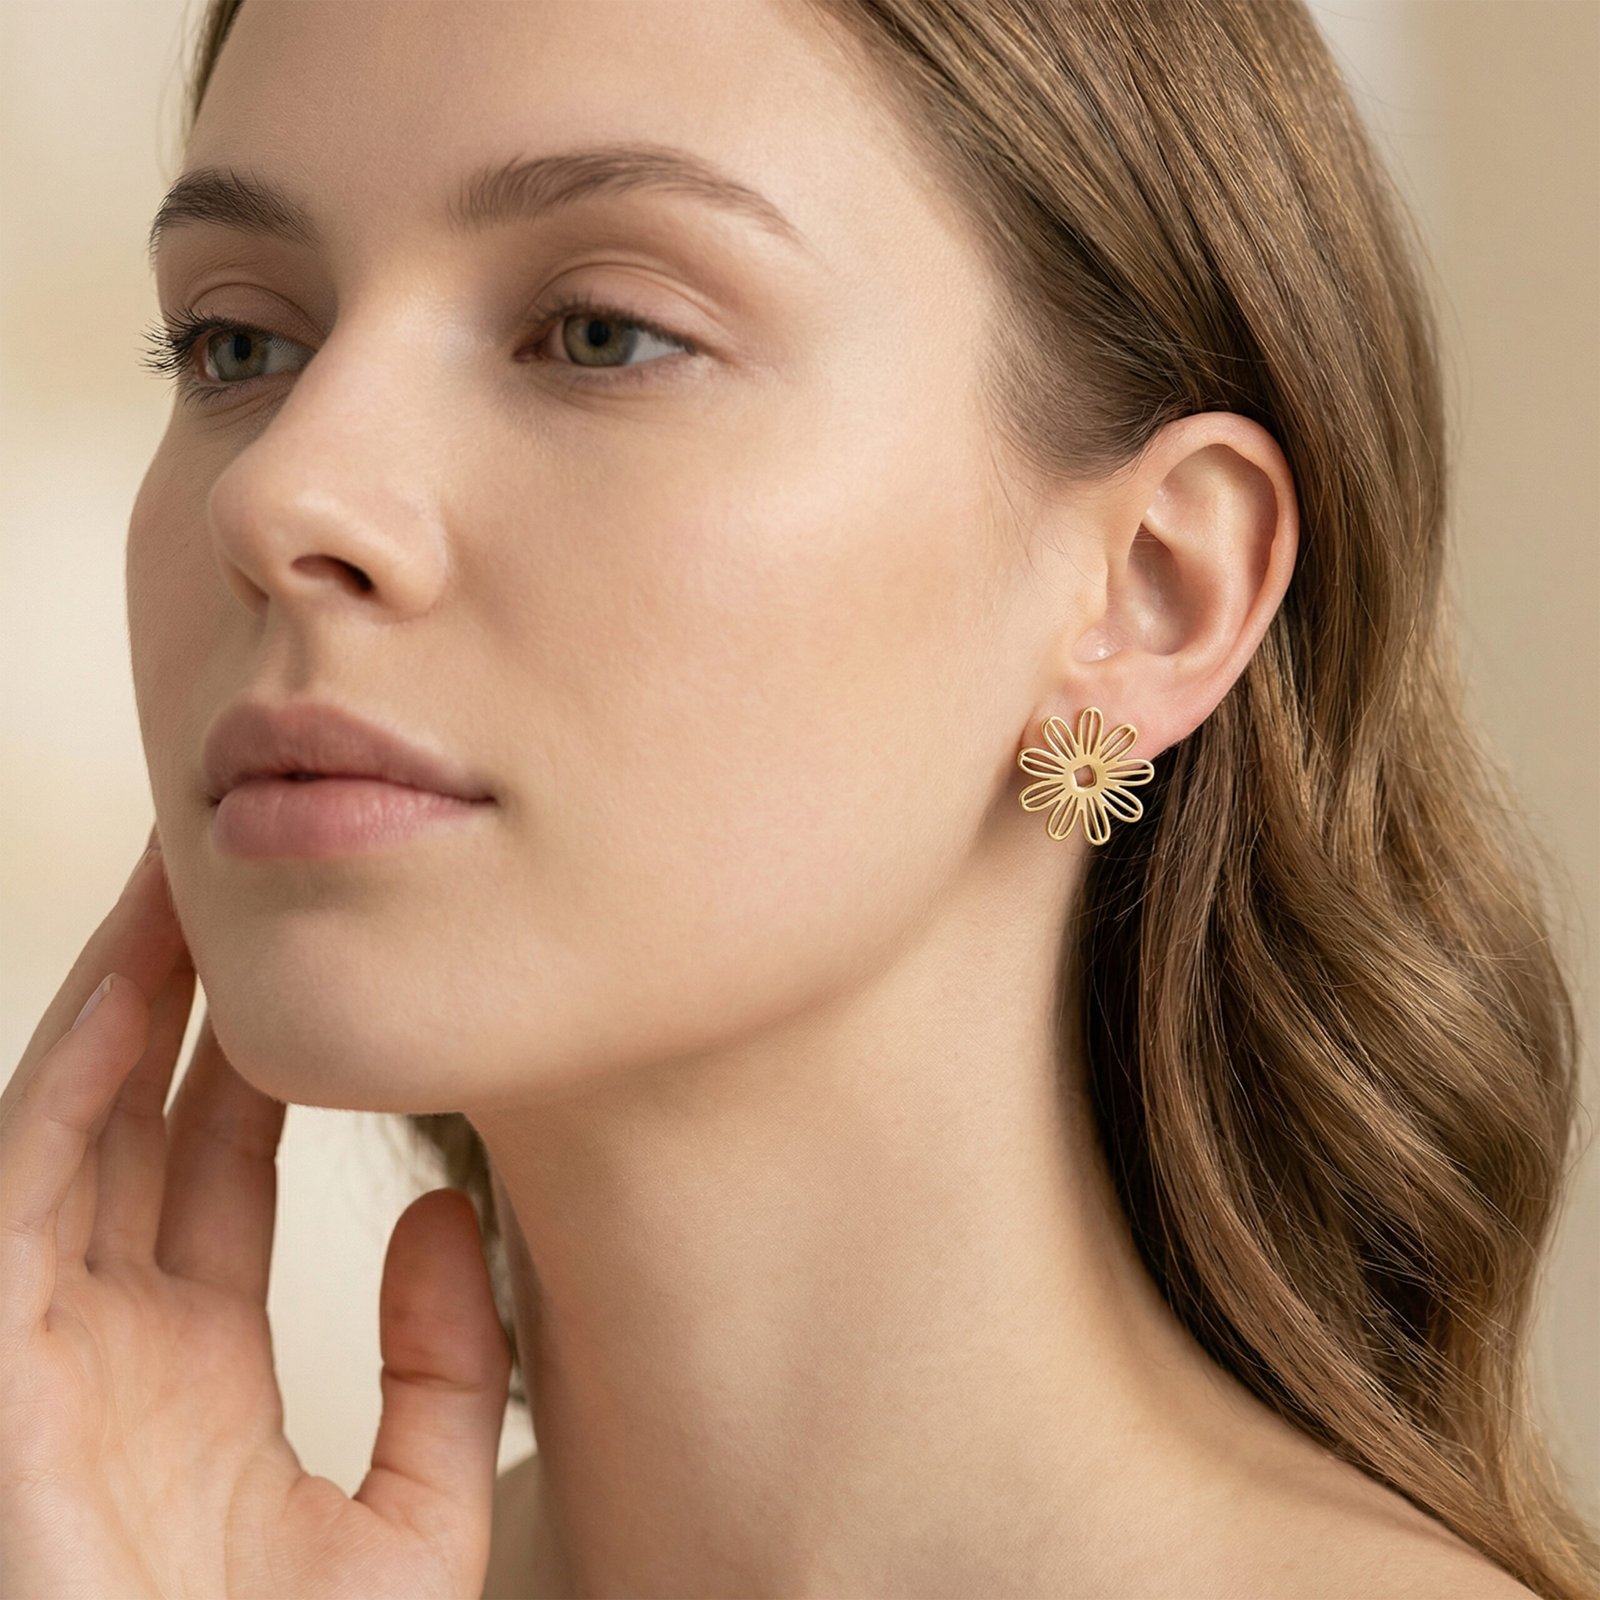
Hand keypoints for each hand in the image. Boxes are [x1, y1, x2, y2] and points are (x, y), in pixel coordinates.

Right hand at [0, 830, 511, 1598]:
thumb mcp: (411, 1521)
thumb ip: (444, 1368)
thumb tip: (452, 1209)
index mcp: (194, 1372)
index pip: (218, 1169)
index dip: (257, 1060)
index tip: (309, 964)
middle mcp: (108, 1341)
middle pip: (141, 1122)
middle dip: (184, 996)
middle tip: (238, 878)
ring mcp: (44, 1348)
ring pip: (76, 1124)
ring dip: (124, 999)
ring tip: (185, 882)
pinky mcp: (0, 1365)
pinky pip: (29, 1187)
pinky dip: (72, 1081)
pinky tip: (134, 987)